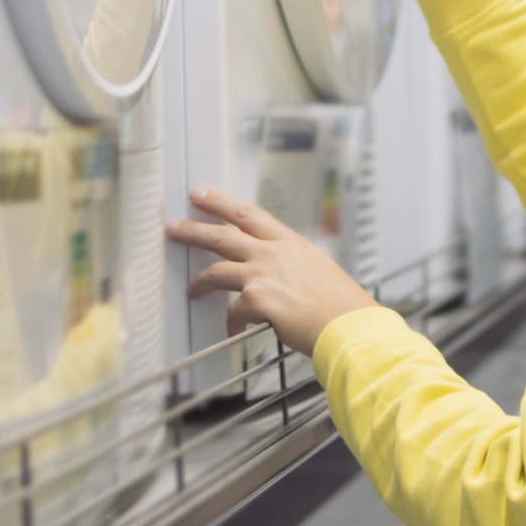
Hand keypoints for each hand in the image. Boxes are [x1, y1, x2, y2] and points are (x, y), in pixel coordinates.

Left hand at [166, 187, 377, 355]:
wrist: (351, 327)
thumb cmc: (342, 307)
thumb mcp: (319, 271)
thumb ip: (293, 267)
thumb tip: (279, 276)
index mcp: (291, 244)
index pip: (249, 214)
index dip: (221, 202)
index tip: (203, 194)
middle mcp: (275, 253)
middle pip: (224, 234)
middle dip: (193, 229)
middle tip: (174, 225)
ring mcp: (264, 274)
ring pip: (217, 270)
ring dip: (198, 280)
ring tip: (190, 288)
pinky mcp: (259, 300)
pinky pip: (233, 311)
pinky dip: (232, 323)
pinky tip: (234, 330)